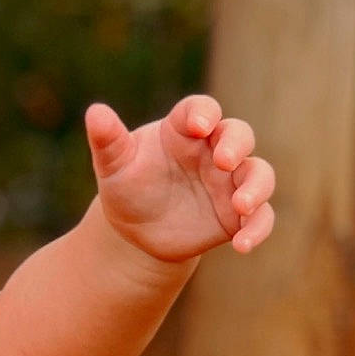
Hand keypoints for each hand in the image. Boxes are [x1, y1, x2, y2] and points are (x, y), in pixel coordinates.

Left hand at [84, 95, 276, 262]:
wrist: (136, 230)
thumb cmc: (127, 186)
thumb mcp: (114, 165)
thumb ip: (108, 140)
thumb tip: (94, 112)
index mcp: (183, 130)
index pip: (200, 110)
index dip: (203, 113)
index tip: (198, 125)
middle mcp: (213, 151)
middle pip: (239, 135)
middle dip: (236, 145)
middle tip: (224, 161)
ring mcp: (229, 182)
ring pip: (258, 174)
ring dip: (256, 187)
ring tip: (241, 205)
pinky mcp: (236, 215)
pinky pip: (260, 217)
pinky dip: (257, 228)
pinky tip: (242, 245)